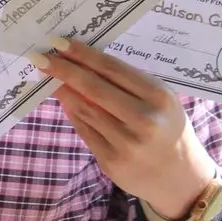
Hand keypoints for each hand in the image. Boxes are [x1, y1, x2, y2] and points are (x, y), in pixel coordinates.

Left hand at [28, 36, 217, 219]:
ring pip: (84, 109)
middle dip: (63, 69)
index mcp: (158, 97)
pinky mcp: (112, 161)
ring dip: (62, 90)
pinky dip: (72, 112)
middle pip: (94, 88)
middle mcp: (144, 120)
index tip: (59, 42)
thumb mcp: (159, 101)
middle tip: (40, 56)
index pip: (112, 69)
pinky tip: (64, 100)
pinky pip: (84, 129)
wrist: (181, 178)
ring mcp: (127, 143)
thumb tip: (83, 63)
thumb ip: (127, 84)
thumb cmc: (167, 128)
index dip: (82, 54)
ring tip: (47, 75)